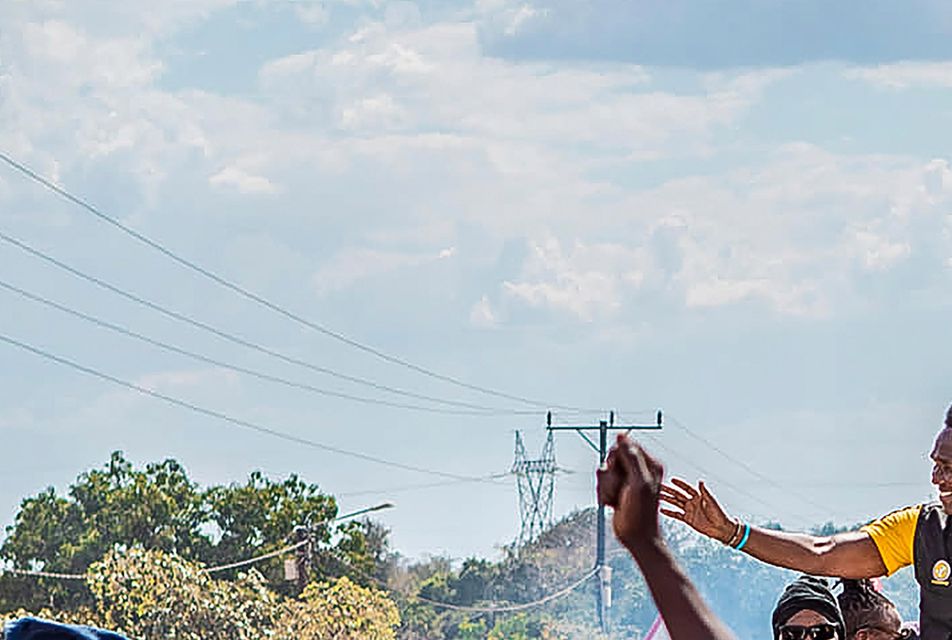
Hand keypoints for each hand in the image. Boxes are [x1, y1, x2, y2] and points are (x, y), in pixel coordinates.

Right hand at [596, 434, 663, 549]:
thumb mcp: (639, 482)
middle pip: (611, 457)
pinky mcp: (617, 489)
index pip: (624, 446)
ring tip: (616, 499)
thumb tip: (621, 435)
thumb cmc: (642, 512)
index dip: (617, 458)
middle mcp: (638, 469)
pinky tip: (612, 504)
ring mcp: (627, 480)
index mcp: (650, 463)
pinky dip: (603, 494)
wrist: (637, 537)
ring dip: (606, 487)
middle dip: (610, 474)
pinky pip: (601, 483)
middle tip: (620, 489)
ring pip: (604, 471)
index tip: (620, 471)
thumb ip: (631, 457)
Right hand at [659, 478, 734, 542]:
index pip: (687, 488)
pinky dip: (669, 512)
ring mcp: (690, 511)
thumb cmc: (719, 514)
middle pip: (678, 495)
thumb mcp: (712, 502)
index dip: (680, 484)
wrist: (721, 529)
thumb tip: (700, 481)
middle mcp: (693, 502)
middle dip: (669, 490)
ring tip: (658, 496)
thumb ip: (705, 492)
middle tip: (659, 486)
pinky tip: (662, 509)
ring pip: (675, 503)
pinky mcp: (688, 519)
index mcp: (699, 497)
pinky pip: (676, 515)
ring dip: (667, 499)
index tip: (672, 480)